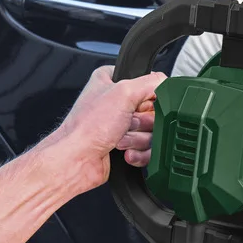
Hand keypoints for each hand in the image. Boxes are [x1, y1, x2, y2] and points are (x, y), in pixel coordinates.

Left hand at [47, 66, 165, 193]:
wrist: (76, 161)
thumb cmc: (87, 127)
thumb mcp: (124, 93)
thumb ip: (151, 82)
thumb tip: (166, 84)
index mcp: (112, 82)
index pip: (147, 84)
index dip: (150, 97)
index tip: (142, 104)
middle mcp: (116, 103)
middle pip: (153, 111)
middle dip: (144, 123)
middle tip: (129, 124)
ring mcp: (120, 125)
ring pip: (151, 132)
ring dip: (139, 139)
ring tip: (121, 140)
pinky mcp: (125, 145)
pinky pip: (147, 149)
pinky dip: (139, 153)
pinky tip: (124, 152)